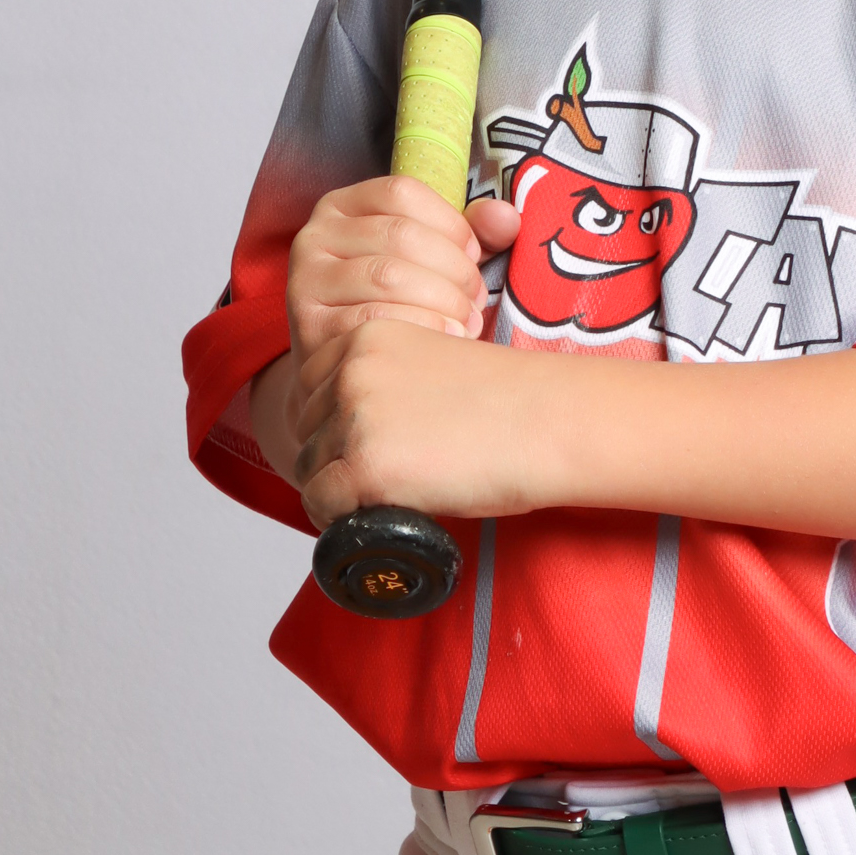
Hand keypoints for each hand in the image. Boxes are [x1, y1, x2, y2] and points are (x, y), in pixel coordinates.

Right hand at [286, 175, 518, 368]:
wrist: (350, 367)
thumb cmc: (400, 304)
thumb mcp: (432, 258)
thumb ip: (471, 232)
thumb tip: (507, 217)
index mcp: (344, 206)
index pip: (402, 192)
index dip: (449, 223)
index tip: (475, 256)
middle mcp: (315, 236)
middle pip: (400, 235)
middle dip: (453, 269)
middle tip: (477, 300)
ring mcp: (306, 280)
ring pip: (389, 276)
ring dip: (443, 301)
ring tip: (467, 322)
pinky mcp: (309, 325)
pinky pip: (374, 319)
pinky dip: (422, 328)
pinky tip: (446, 339)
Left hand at [291, 319, 545, 529]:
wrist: (550, 423)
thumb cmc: (511, 401)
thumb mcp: (433, 363)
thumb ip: (385, 383)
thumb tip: (351, 433)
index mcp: (367, 336)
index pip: (311, 384)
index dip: (333, 420)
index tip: (364, 442)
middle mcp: (351, 370)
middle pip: (305, 427)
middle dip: (334, 454)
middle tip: (382, 475)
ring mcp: (353, 418)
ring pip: (308, 467)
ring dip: (337, 488)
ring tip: (384, 497)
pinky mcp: (365, 466)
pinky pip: (320, 502)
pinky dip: (338, 518)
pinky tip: (373, 518)